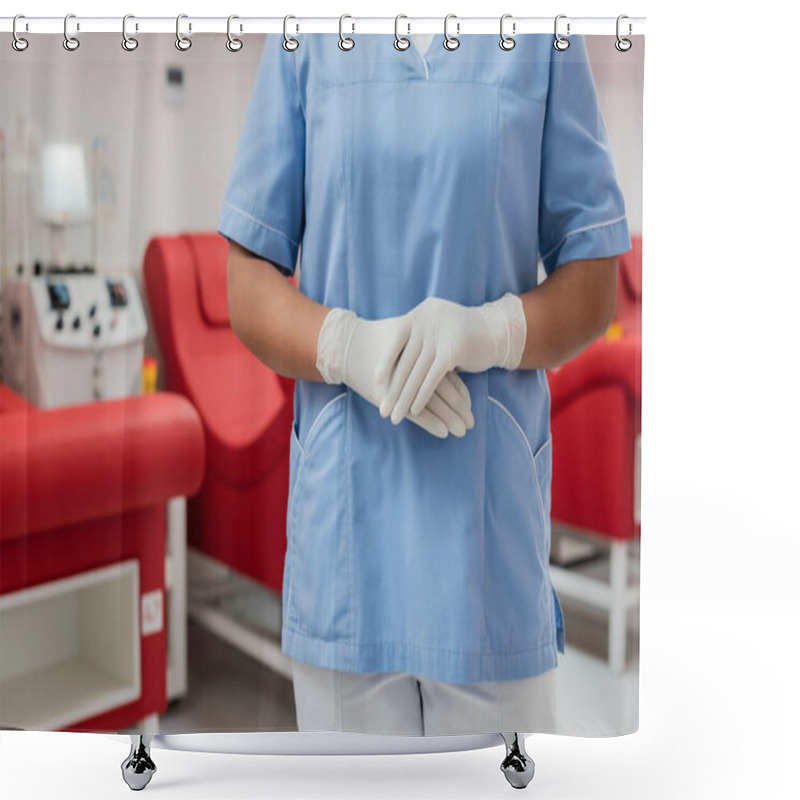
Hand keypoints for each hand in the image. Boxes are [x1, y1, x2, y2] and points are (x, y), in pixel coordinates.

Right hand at [316, 308, 474, 438]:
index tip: (470, 408)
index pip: (449, 378)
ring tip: (461, 432)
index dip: (461, 395)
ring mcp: (401, 383)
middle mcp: (415, 368)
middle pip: (444, 392)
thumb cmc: (380, 344)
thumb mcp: (407, 341)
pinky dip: (431, 423)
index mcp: (422, 353)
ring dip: (449, 419)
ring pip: (433, 404)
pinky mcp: (389, 396)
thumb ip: (428, 353)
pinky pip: (415, 412)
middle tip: (471, 424)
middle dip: (459, 410)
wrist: (348, 346)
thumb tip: (454, 366)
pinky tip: (444, 433)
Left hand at [374, 293, 526, 423]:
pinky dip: (422, 396)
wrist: (497, 330)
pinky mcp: (452, 351)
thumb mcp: (436, 328)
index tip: (376, 382)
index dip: (385, 363)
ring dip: (404, 399)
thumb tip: (393, 359)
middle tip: (383, 410)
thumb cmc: (463, 333)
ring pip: (416, 373)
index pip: (395, 340)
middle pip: (405, 362)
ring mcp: (439, 335)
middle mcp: (426, 321)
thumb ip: (417, 337)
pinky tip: (415, 411)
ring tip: (395, 416)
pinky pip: (432, 378)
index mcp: (419, 314)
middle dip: (393, 389)